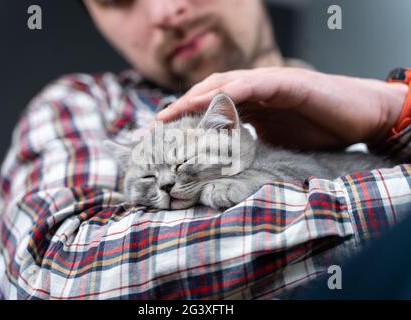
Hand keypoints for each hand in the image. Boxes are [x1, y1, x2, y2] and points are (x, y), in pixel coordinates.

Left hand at [156, 68, 407, 149]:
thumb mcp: (277, 141)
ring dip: (196, 97)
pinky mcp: (287, 82)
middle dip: (182, 107)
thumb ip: (250, 144)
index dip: (186, 116)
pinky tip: (211, 102)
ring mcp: (270, 82)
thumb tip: (223, 164)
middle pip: (209, 92)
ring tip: (172, 113)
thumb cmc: (320, 128)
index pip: (211, 106)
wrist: (361, 117)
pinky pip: (254, 84)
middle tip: (157, 125)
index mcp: (251, 103)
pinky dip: (230, 91)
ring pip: (225, 84)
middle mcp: (255, 89)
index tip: (164, 134)